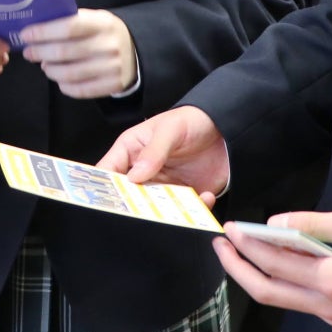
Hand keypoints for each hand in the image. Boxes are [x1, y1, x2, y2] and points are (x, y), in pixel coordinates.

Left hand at [19, 9, 136, 97]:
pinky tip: (59, 79)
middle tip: (28, 52)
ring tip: (44, 65)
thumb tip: (36, 29)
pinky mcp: (113, 85)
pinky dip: (64, 86)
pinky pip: (80, 90)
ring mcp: (112, 67)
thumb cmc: (104, 33)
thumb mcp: (94, 19)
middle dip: (40, 52)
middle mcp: (109, 45)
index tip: (25, 35)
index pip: (69, 27)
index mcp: (103, 23)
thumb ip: (71, 21)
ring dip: (50, 70)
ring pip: (69, 74)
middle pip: (64, 52)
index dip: (43, 32)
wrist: (135, 51)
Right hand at [98, 105, 229, 197]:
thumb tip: (135, 175)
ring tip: (178, 207)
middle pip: (129, 195)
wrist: (226, 129)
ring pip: (155, 208)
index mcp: (131, 150)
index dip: (104, 186)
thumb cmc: (192, 120)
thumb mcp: (170, 129)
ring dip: (165, 212)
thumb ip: (153, 151)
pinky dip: (193, 210)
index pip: (108, 171)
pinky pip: (183, 210)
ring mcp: (163, 186)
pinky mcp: (183, 195)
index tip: (108, 199)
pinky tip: (203, 196)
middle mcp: (144, 171)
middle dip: (134, 205)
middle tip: (145, 210)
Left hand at [218, 209, 331, 326]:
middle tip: (220, 244)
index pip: (276, 263)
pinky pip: (295, 298)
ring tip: (236, 250)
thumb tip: (275, 223)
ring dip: (253, 275)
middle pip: (267, 291)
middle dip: (237, 268)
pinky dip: (277, 279)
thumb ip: (312, 224)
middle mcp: (326, 305)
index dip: (249, 245)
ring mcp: (330, 315)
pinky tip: (270, 259)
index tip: (231, 228)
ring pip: (279, 298)